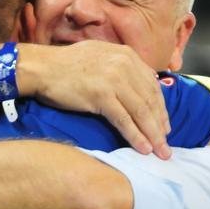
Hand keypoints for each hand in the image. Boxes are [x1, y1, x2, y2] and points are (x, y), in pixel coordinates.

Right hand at [22, 41, 170, 157]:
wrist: (42, 67)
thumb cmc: (67, 65)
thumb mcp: (102, 57)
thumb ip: (121, 68)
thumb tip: (137, 87)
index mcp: (127, 55)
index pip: (152, 86)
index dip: (161, 109)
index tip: (164, 127)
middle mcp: (125, 65)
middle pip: (150, 100)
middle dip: (160, 126)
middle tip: (166, 146)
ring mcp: (114, 80)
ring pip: (141, 112)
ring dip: (153, 135)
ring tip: (161, 153)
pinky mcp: (102, 95)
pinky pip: (124, 120)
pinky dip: (136, 136)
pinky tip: (144, 149)